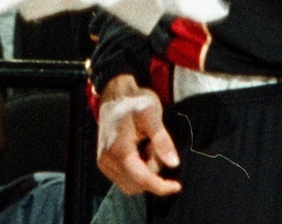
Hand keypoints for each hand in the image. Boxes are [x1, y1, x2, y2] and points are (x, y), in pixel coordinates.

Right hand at [97, 75, 181, 195]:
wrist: (115, 94)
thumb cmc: (134, 101)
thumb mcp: (152, 114)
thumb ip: (162, 140)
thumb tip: (174, 164)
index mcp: (118, 149)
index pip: (142, 180)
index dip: (162, 187)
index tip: (178, 185)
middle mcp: (107, 160)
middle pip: (138, 184)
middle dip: (152, 171)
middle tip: (154, 145)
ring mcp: (104, 163)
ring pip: (132, 185)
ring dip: (145, 172)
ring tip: (146, 146)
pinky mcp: (104, 163)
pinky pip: (125, 179)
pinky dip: (137, 171)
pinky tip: (139, 151)